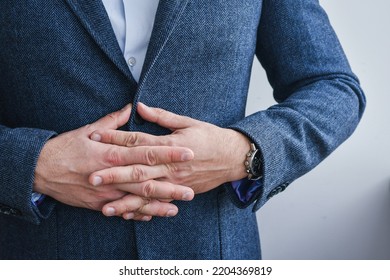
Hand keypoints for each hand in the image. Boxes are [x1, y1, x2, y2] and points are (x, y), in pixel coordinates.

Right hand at [34, 104, 194, 220]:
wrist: (40, 169)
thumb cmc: (65, 148)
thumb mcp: (88, 130)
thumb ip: (114, 121)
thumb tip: (132, 107)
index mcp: (113, 153)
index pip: (147, 152)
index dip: (169, 153)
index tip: (187, 153)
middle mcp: (113, 175)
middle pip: (147, 181)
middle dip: (170, 186)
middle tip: (190, 189)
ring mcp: (106, 192)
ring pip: (137, 200)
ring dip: (158, 204)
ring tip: (177, 208)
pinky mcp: (99, 204)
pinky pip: (122, 210)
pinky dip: (137, 213)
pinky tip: (152, 215)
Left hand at [90, 103, 250, 195]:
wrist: (232, 157)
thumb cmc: (210, 137)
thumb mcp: (187, 122)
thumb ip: (161, 116)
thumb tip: (139, 107)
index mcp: (170, 144)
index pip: (137, 141)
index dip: (115, 138)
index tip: (95, 136)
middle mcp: (170, 165)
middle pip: (138, 170)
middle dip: (114, 174)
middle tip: (92, 177)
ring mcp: (175, 181)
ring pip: (147, 192)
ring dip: (125, 201)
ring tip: (105, 207)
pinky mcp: (179, 191)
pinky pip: (159, 203)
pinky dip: (143, 210)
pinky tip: (128, 215)